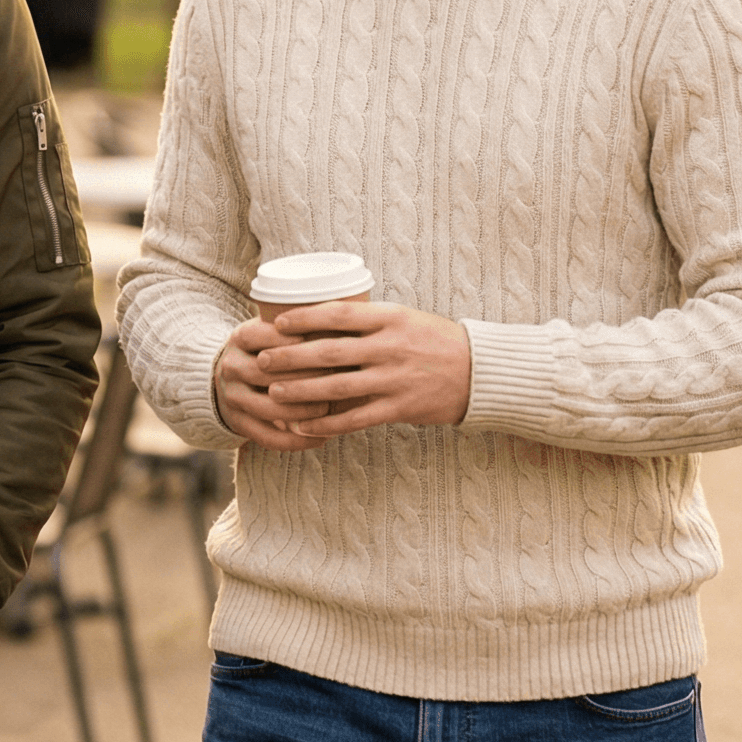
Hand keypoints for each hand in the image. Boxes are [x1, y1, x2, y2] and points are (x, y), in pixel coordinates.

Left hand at [215, 302, 470, 450]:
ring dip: (301, 391)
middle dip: (290, 357)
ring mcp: (394, 379)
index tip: (277, 323)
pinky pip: (356, 418)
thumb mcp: (405, 318)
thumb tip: (322, 318)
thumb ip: (369, 320)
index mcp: (389, 318)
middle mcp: (389, 347)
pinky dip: (327, 423)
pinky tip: (305, 426)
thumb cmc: (435, 340)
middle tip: (262, 361)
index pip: (337, 314)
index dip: (304, 318)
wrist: (478, 371)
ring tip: (274, 393)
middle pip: (329, 352)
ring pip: (337, 387)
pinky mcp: (400, 407)